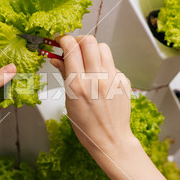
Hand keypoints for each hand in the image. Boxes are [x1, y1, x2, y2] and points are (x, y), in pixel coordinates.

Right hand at [50, 35, 136, 157]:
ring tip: (87, 59)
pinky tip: (99, 76)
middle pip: (89, 41)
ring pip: (103, 47)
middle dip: (78, 40)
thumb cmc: (86, 126)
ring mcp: (112, 79)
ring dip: (92, 49)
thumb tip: (56, 58)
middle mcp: (96, 79)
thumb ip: (64, 75)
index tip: (60, 41)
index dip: (64, 39)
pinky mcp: (123, 81)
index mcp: (78, 85)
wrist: (110, 139)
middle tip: (74, 47)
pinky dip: (103, 64)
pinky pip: (112, 63)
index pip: (71, 48)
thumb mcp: (69, 101)